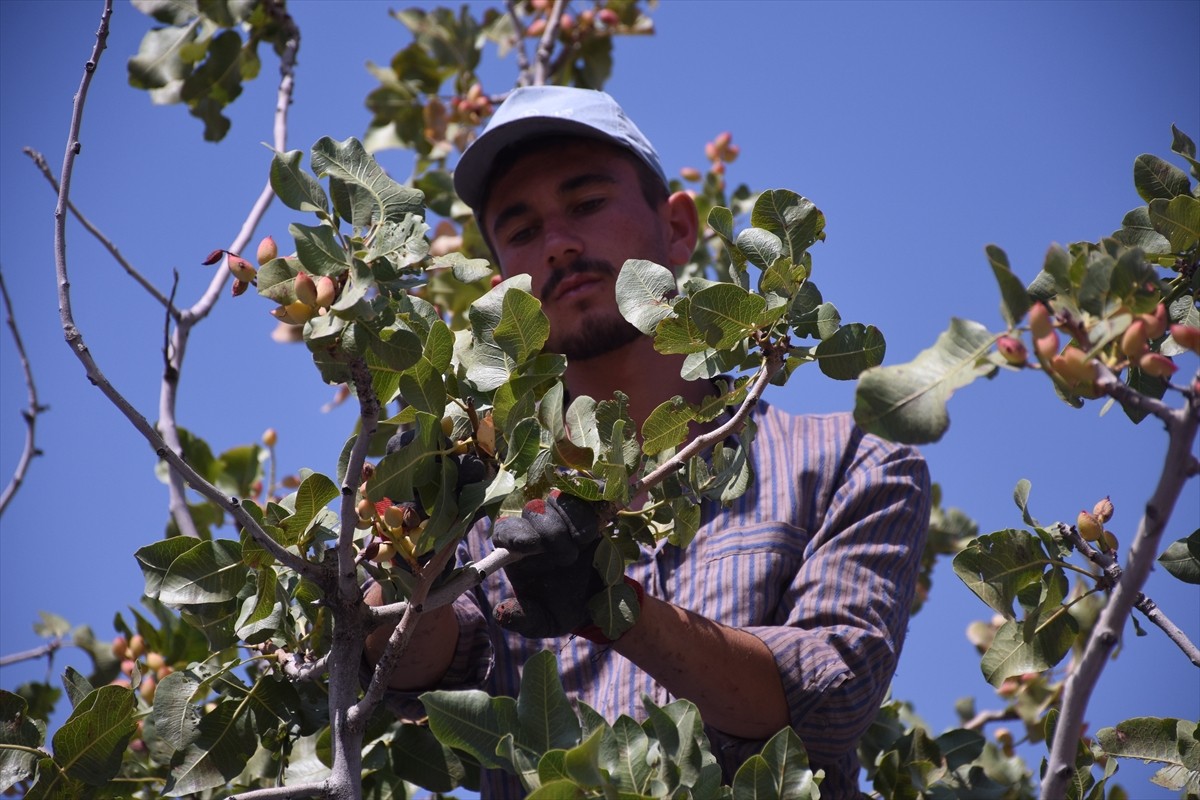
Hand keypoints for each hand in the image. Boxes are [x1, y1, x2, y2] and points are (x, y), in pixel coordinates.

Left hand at [491, 491, 602, 637]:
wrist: (599, 601)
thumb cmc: (563, 609)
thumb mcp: (543, 621)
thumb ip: (524, 619)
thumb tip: (502, 614)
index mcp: (518, 554)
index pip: (505, 531)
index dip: (514, 533)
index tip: (528, 545)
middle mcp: (535, 531)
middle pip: (532, 511)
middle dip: (550, 530)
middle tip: (567, 557)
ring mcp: (560, 519)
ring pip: (557, 501)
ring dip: (570, 522)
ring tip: (582, 546)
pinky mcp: (584, 513)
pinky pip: (582, 498)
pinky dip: (587, 513)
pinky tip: (593, 533)